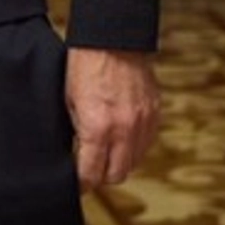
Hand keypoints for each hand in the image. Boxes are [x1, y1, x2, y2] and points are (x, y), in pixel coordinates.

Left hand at [66, 46, 160, 191]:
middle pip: (117, 175)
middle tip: (90, 171)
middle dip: (101, 177)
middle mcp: (124, 130)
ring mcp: (143, 123)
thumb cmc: (85, 67)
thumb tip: (78, 154)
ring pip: (134, 162)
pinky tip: (122, 140)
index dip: (81, 184)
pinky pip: (147, 144)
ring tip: (106, 155)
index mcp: (98, 128)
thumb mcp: (69, 102)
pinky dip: (134, 148)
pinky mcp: (155, 114)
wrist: (113, 39)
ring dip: (120, 164)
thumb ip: (77, 132)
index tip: (76, 185)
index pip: (91, 173)